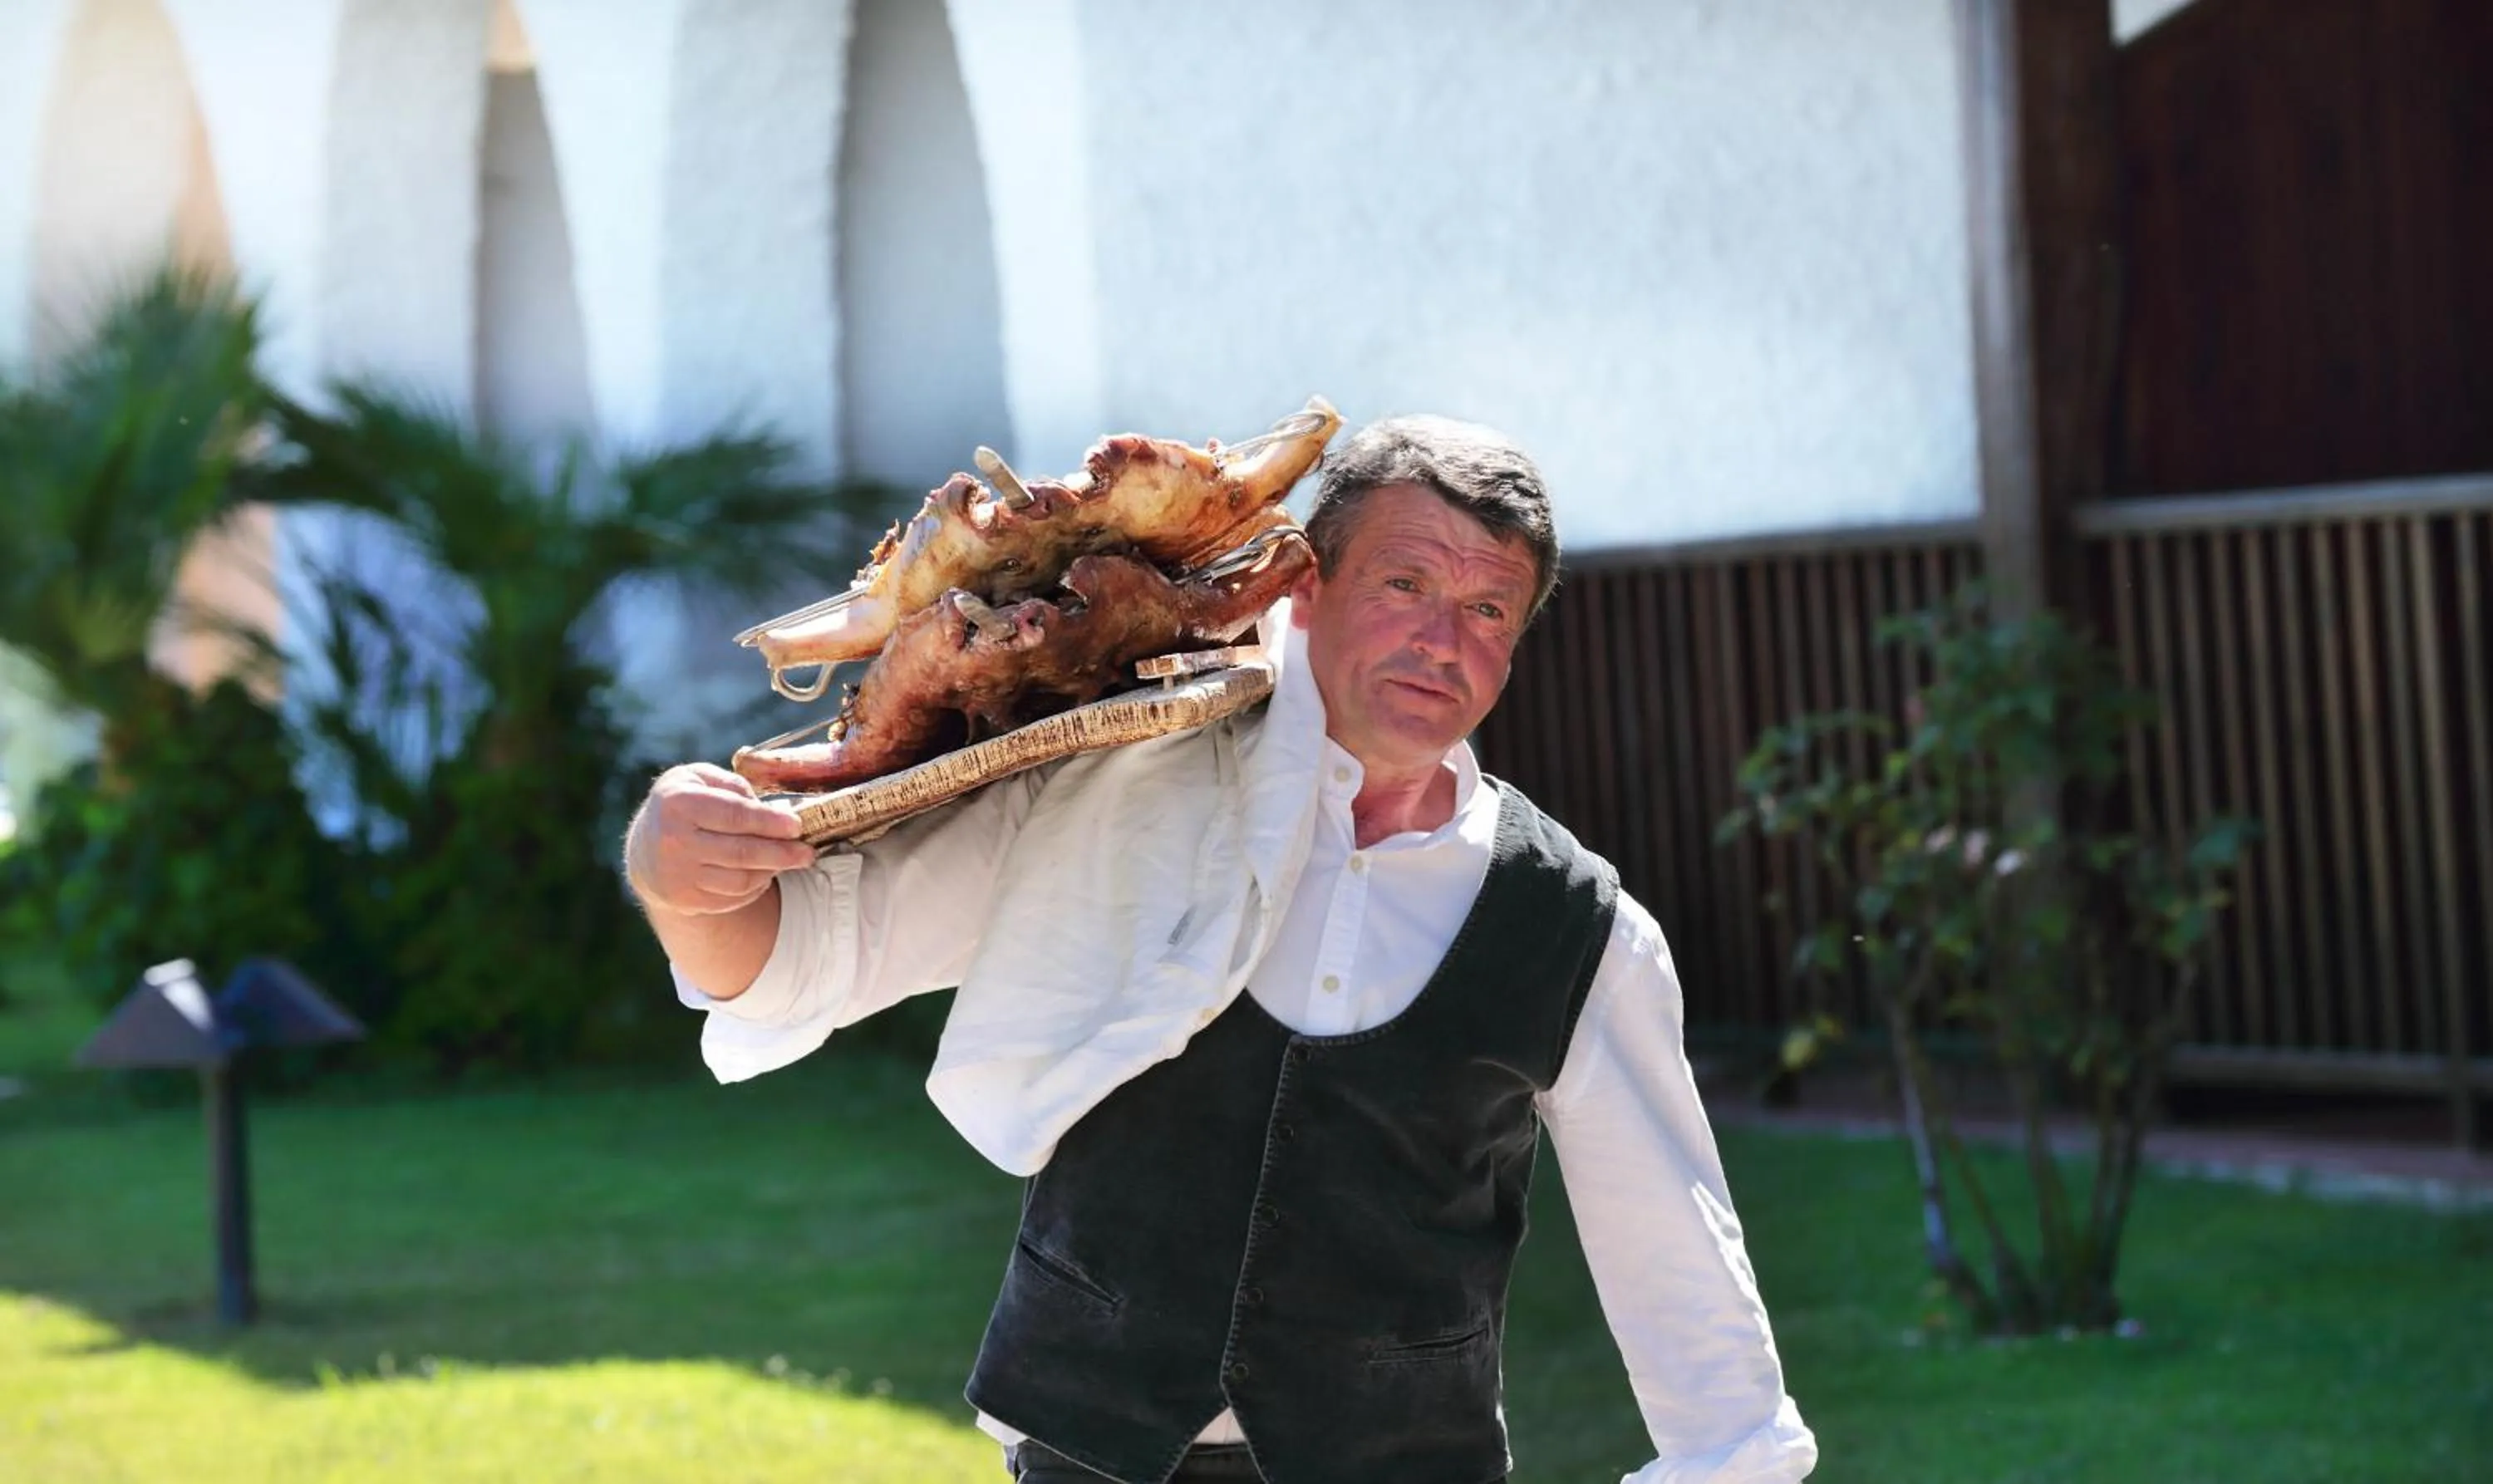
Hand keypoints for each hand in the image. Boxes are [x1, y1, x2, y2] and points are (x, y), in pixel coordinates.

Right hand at [625, 764, 815, 916]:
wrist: (644, 849)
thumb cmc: (681, 804)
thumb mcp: (697, 778)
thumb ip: (731, 784)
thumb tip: (768, 808)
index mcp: (678, 804)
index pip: (735, 815)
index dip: (771, 822)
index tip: (797, 825)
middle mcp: (674, 842)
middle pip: (742, 853)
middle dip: (782, 853)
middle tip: (807, 853)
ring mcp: (678, 876)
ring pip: (741, 880)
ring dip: (771, 870)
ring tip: (787, 860)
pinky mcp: (684, 901)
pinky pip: (732, 898)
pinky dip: (754, 887)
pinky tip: (764, 873)